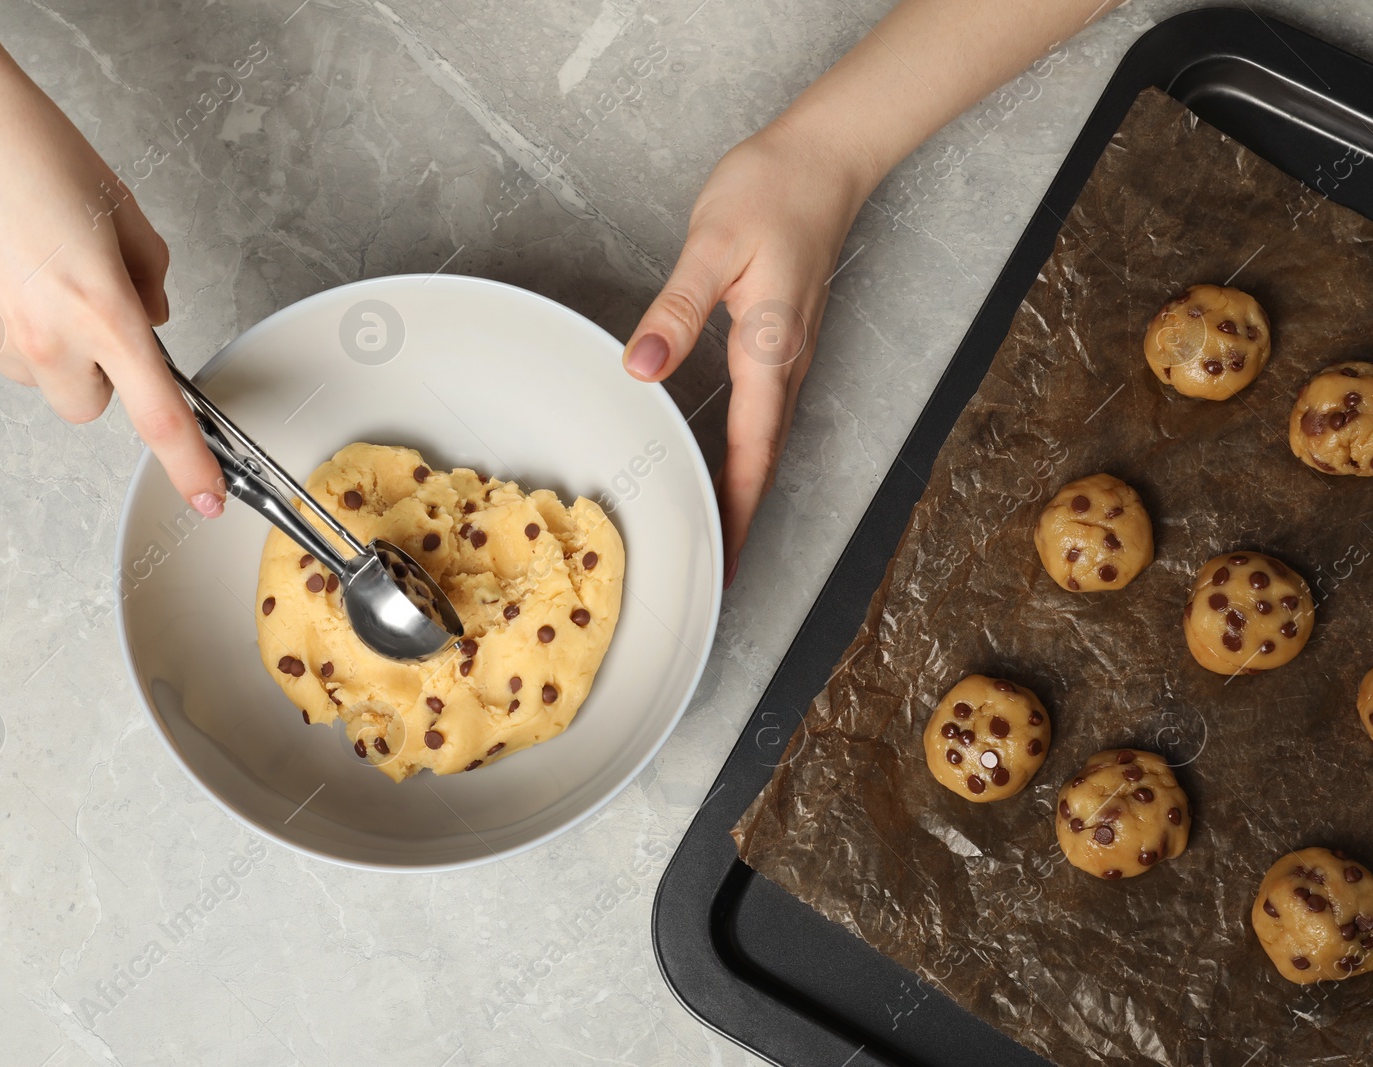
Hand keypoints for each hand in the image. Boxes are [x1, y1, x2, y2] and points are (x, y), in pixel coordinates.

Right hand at [0, 14, 224, 515]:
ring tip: (30, 265)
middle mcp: (44, 337)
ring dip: (46, 343)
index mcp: (103, 310)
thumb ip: (150, 276)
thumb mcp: (122, 210)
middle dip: (98, 374)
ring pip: (36, 376)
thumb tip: (151, 316)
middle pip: (87, 406)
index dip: (188, 464)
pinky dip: (0, 316)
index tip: (206, 497)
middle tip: (88, 311)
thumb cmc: (28, 147)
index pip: (159, 415)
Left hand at [623, 116, 865, 584]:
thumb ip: (675, 311)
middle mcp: (785, 365)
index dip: (738, 514)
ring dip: (745, 493)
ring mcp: (788, 357)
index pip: (752, 453)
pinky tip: (725, 467)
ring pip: (767, 444)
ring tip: (717, 538)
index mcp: (768, 351)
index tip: (726, 566)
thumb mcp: (712, 245)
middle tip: (716, 575)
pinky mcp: (780, 343)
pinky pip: (764, 418)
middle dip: (742, 521)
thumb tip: (640, 368)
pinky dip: (746, 456)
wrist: (823, 158)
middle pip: (765, 463)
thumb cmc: (770, 193)